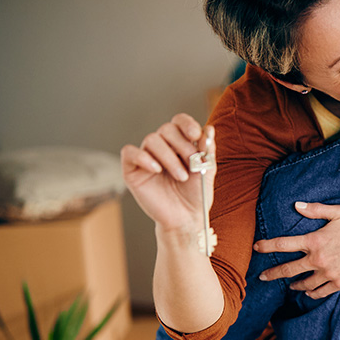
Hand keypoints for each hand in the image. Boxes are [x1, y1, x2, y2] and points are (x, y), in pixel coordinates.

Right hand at [120, 113, 214, 231]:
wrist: (187, 218)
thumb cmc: (197, 195)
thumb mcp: (207, 169)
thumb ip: (207, 149)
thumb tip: (209, 128)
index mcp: (180, 144)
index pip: (179, 122)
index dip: (186, 123)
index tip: (196, 135)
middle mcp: (162, 148)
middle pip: (166, 129)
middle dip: (182, 145)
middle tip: (192, 163)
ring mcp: (146, 158)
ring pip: (151, 140)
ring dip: (169, 157)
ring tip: (181, 176)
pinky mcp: (132, 170)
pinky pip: (129, 152)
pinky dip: (143, 158)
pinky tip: (157, 170)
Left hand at [254, 202, 339, 298]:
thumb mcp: (338, 212)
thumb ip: (315, 210)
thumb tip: (296, 206)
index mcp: (315, 241)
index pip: (284, 244)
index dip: (267, 246)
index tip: (256, 248)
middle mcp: (318, 259)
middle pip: (288, 270)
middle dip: (272, 274)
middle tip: (262, 277)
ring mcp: (329, 273)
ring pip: (304, 284)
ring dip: (294, 285)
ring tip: (289, 285)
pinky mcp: (339, 282)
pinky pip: (320, 291)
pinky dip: (312, 293)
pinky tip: (309, 292)